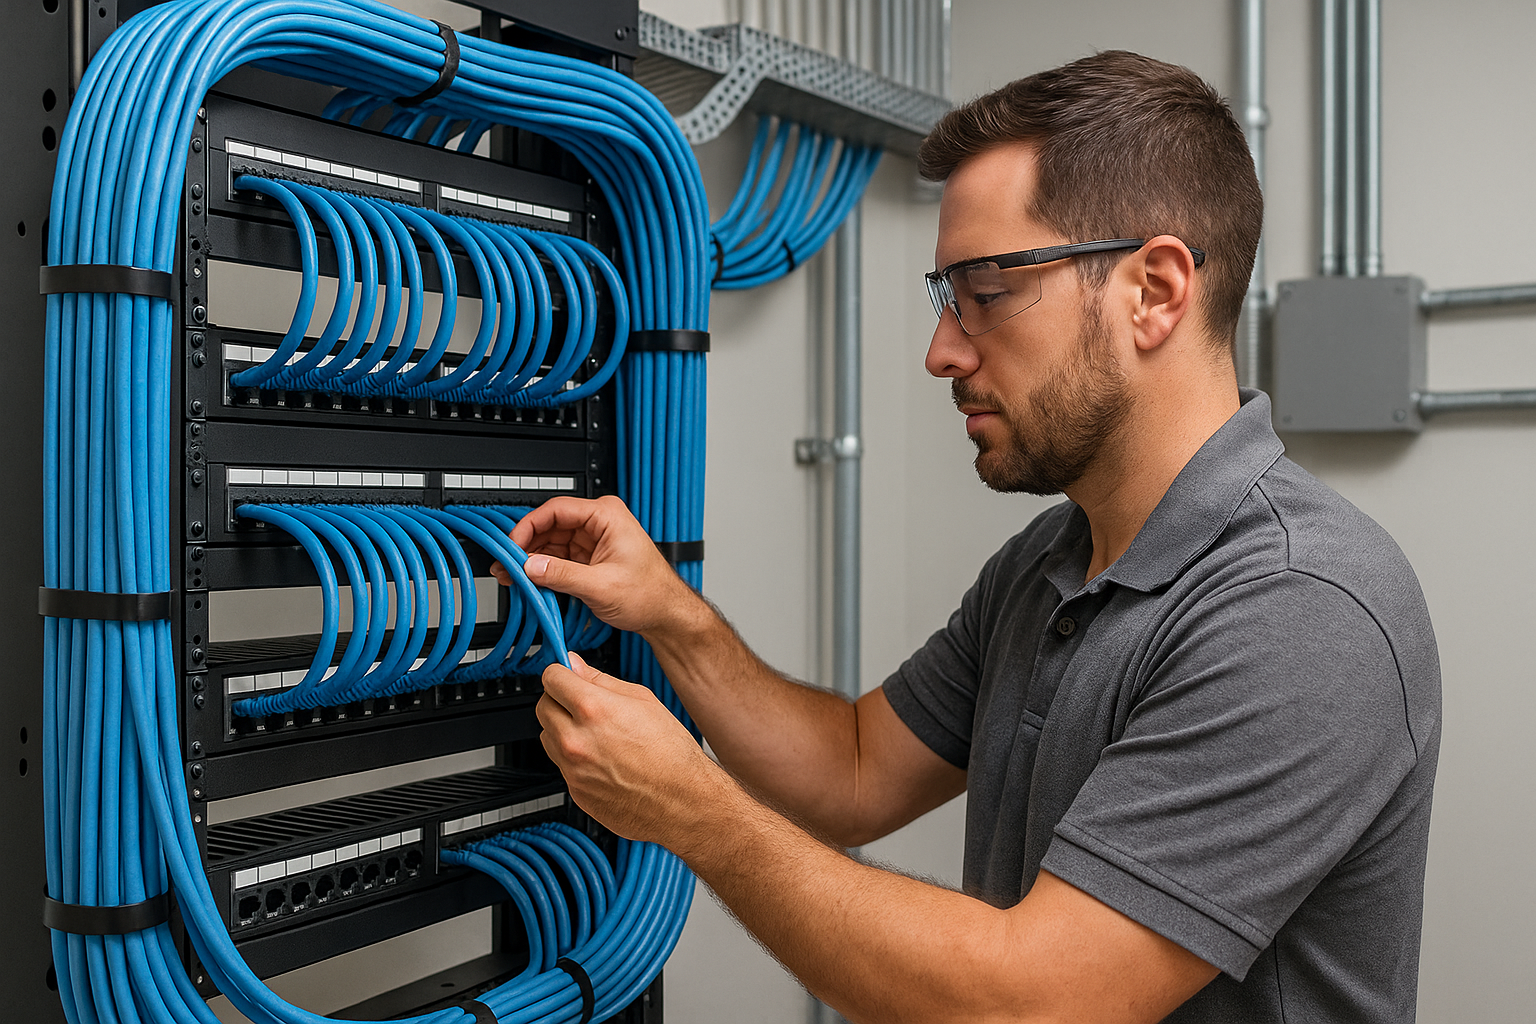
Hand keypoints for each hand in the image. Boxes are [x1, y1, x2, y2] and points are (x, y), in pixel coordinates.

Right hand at [491, 495, 697, 635]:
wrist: (665, 613)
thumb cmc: (650, 594)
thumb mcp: (600, 586)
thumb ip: (562, 575)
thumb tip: (529, 567)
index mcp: (606, 515)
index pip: (555, 509)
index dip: (528, 526)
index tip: (511, 545)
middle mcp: (598, 522)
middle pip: (549, 525)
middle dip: (525, 546)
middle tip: (505, 564)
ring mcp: (592, 539)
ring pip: (550, 542)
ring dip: (531, 559)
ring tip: (512, 576)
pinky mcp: (588, 556)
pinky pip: (557, 557)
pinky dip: (542, 568)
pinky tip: (529, 580)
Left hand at [537, 654, 729, 846]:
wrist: (682, 800)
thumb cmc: (671, 753)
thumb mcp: (643, 700)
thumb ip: (601, 680)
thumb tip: (576, 666)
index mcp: (593, 710)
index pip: (551, 678)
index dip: (561, 673)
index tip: (567, 675)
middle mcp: (576, 741)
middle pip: (542, 706)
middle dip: (559, 700)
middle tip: (582, 703)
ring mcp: (572, 770)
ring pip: (548, 737)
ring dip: (563, 730)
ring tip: (597, 735)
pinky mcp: (575, 792)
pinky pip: (562, 765)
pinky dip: (576, 758)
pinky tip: (603, 759)